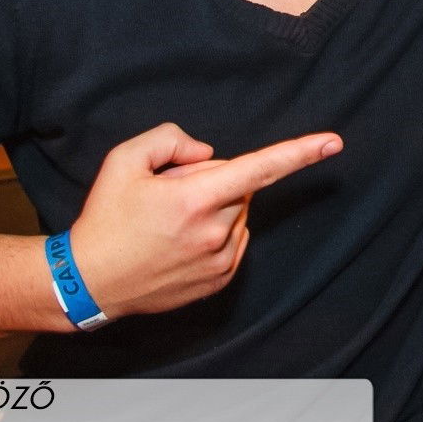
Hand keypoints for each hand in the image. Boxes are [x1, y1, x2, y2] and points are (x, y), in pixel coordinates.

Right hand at [67, 122, 341, 318]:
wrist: (88, 281)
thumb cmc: (105, 219)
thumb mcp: (124, 160)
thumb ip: (171, 140)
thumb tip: (208, 155)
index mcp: (195, 199)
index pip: (259, 168)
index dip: (300, 152)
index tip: (334, 142)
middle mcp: (215, 232)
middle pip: (238, 186)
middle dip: (212, 181)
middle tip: (169, 195)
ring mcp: (220, 260)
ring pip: (236, 214)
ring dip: (213, 208)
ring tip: (168, 223)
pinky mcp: (219, 281)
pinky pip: (233, 240)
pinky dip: (215, 233)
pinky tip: (178, 242)